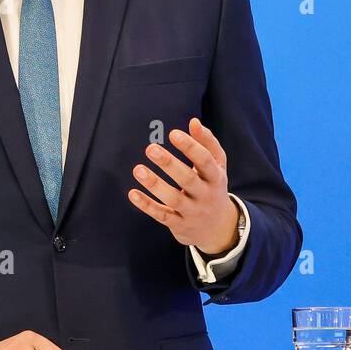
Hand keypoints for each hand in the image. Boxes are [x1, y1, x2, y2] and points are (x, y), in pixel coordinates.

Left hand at [128, 116, 240, 256]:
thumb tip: (194, 122)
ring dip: (155, 184)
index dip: (191, 147)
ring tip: (137, 169)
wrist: (218, 228)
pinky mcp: (179, 225)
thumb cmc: (213, 186)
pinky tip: (132, 193)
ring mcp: (192, 212)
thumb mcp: (217, 165)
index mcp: (216, 177)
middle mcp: (206, 195)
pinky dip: (147, 206)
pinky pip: (162, 216)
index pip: (205, 161)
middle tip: (150, 148)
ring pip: (174, 199)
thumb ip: (207, 142)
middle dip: (169, 164)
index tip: (173, 134)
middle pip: (188, 179)